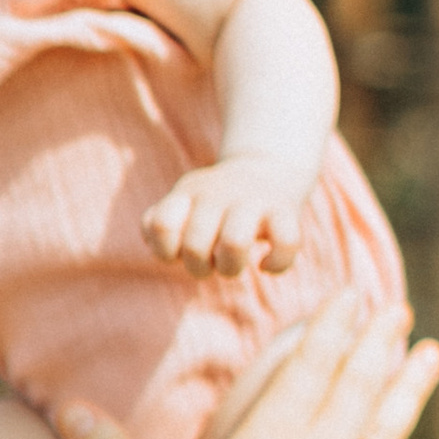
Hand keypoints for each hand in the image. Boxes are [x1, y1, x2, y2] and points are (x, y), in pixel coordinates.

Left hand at [141, 151, 312, 279]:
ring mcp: (253, 202)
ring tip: (233, 265)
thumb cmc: (214, 202)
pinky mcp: (286, 211)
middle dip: (199, 268)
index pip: (161, 224)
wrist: (267, 169)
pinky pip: (286, 243)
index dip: (166, 251)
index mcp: (189, 193)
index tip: (178, 252)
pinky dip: (275, 264)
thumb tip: (152, 242)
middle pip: (196, 245)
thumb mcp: (182, 203)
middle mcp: (218, 194)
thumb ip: (157, 224)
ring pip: (235, 243)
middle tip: (209, 263)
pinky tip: (265, 265)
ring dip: (230, 267)